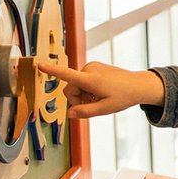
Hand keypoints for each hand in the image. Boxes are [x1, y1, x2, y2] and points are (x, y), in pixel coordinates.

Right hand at [34, 60, 164, 118]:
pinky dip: (88, 88)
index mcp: (90, 79)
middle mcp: (89, 69)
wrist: (138, 85)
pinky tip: (101, 91)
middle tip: (93, 105)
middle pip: (70, 88)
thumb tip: (70, 114)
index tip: (39, 65)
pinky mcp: (94, 66)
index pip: (67, 75)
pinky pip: (83, 80)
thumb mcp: (104, 109)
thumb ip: (85, 112)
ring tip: (100, 97)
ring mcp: (92, 66)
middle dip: (77, 99)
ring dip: (84, 94)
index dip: (52, 71)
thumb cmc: (123, 97)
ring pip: (76, 85)